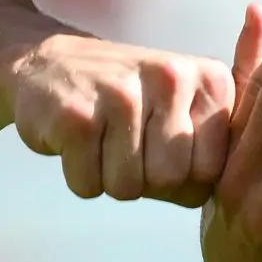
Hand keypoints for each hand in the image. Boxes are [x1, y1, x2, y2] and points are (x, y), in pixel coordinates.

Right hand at [8, 31, 236, 204]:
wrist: (50, 65)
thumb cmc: (127, 99)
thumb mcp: (183, 108)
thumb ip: (207, 150)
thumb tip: (201, 196)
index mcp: (211, 80)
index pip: (210, 171)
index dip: (181, 177)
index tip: (160, 149)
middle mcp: (172, 78)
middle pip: (169, 180)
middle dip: (144, 180)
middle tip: (126, 145)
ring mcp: (123, 94)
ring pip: (127, 188)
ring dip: (108, 178)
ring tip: (102, 139)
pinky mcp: (77, 116)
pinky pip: (88, 185)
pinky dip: (79, 176)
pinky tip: (77, 140)